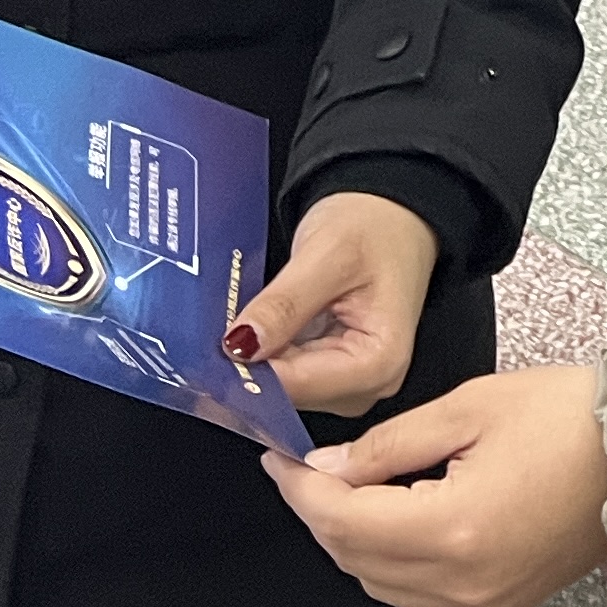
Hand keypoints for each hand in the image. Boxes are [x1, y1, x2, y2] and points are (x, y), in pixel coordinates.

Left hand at [231, 191, 438, 417]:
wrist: (395, 212)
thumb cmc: (376, 224)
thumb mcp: (327, 253)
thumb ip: (285, 304)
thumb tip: (240, 346)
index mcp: (380, 361)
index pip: (297, 387)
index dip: (249, 372)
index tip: (211, 353)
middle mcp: (372, 383)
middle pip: (291, 394)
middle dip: (252, 367)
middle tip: (217, 333)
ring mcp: (354, 380)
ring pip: (286, 388)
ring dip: (257, 360)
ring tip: (243, 322)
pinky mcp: (338, 370)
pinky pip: (291, 373)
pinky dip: (269, 352)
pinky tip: (259, 329)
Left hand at [267, 363, 606, 606]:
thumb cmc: (571, 418)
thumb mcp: (469, 407)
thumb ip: (388, 442)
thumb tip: (330, 466)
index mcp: (453, 527)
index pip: (343, 520)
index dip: (300, 489)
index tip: (278, 459)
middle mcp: (462, 580)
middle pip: (355, 558)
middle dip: (322, 511)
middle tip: (309, 465)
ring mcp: (480, 599)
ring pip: (380, 584)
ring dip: (354, 539)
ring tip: (352, 486)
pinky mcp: (497, 601)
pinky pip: (417, 596)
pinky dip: (391, 562)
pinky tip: (397, 519)